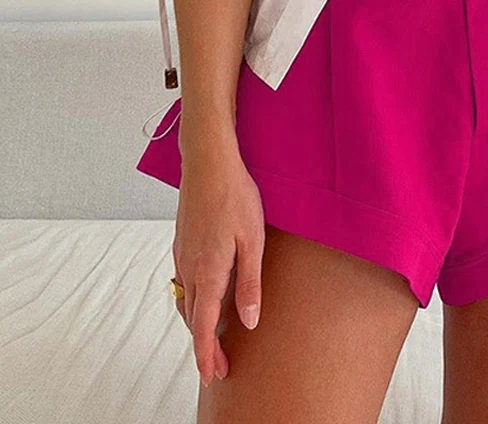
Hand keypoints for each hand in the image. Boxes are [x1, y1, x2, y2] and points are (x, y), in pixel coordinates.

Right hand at [172, 125, 265, 387]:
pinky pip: (184, 283)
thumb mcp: (253, 241)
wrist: (208, 163)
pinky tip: (205, 300)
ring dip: (198, 325)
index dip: (208, 354)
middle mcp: (188, 268)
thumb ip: (250, 283)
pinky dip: (194, 302)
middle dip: (204, 346)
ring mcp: (182, 255)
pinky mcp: (182, 242)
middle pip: (192, 319)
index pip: (204, 326)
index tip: (212, 377)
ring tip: (213, 340)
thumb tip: (248, 322)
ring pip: (186, 301)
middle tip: (219, 367)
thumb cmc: (236, 198)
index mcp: (207, 272)